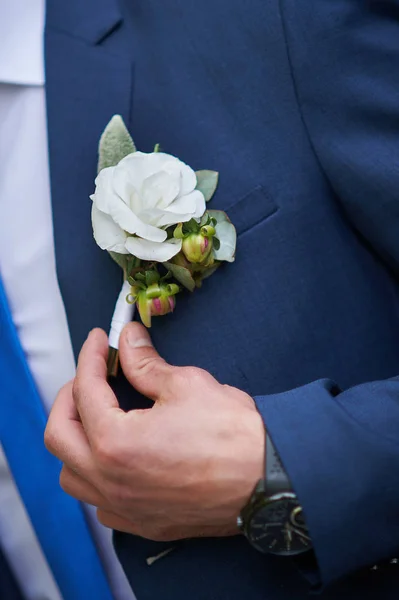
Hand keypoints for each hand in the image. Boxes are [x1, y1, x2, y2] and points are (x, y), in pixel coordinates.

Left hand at [45, 324, 264, 540]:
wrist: (270, 480)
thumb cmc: (231, 432)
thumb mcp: (185, 384)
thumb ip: (145, 362)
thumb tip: (130, 339)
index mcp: (114, 443)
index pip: (85, 391)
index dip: (91, 357)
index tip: (101, 340)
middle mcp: (110, 482)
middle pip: (60, 435)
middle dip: (70, 396)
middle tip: (92, 374)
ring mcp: (125, 508)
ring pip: (72, 475)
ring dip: (77, 441)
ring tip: (99, 417)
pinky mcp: (144, 524)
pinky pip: (100, 503)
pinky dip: (97, 477)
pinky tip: (119, 459)